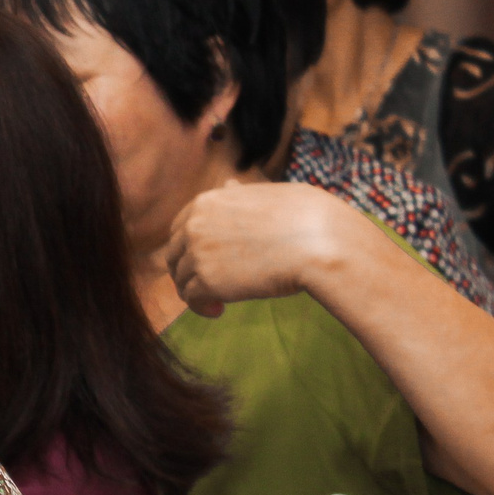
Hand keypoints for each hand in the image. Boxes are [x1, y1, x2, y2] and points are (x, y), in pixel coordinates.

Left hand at [158, 180, 349, 315]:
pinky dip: (202, 307)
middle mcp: (195, 225)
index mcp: (207, 201)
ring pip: (181, 279)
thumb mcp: (266, 193)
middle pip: (174, 254)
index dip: (190, 247)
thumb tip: (229, 184)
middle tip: (209, 285)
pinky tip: (219, 310)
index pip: (180, 227)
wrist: (319, 241)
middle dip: (187, 270)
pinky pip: (191, 299)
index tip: (208, 261)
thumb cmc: (304, 216)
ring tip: (218, 301)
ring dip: (196, 291)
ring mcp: (198, 253)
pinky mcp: (206, 281)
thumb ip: (240, 195)